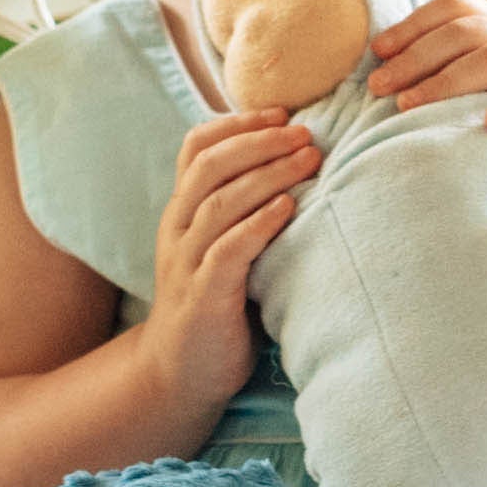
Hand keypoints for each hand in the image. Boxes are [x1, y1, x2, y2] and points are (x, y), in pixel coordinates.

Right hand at [136, 107, 313, 421]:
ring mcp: (187, 262)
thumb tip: (296, 171)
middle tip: (304, 132)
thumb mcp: (222, 250)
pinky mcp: (203, 296)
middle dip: (260, 141)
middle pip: (211, 165)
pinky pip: (228, 250)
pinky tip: (288, 209)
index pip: (196, 148)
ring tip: (308, 161)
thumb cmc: (216, 307)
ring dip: (268, 175)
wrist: (180, 373)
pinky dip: (259, 224)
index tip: (281, 112)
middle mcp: (178, 229)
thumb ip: (243, 214)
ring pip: (220, 202)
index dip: (236, 123)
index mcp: (181, 212)